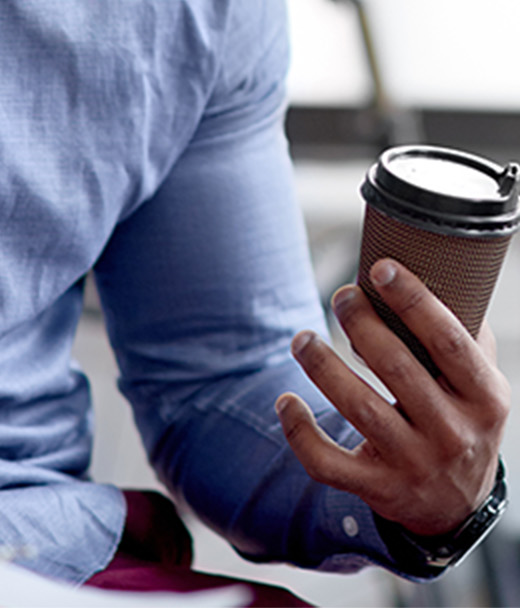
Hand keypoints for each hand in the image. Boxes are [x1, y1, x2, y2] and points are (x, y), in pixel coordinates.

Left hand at [275, 257, 509, 536]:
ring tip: (302, 339)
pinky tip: (285, 400)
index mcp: (485, 399)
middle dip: (360, 323)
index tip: (379, 266)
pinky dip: (299, 431)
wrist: (456, 503)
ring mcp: (415, 465)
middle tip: (341, 295)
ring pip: (360, 410)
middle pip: (397, 368)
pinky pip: (329, 462)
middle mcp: (453, 434)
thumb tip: (435, 271)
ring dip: (322, 366)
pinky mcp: (379, 488)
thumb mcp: (479, 384)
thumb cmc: (461, 420)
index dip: (413, 300)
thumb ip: (464, 336)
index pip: (449, 341)